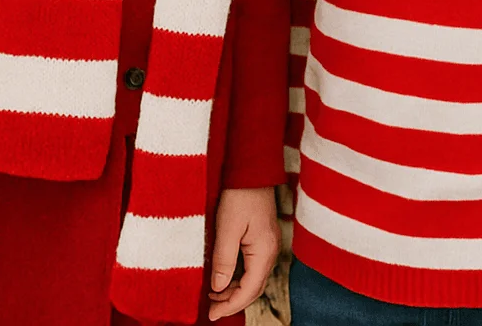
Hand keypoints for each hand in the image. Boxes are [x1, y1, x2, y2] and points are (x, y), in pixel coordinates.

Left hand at [208, 186, 280, 320]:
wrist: (251, 169)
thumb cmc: (239, 195)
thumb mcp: (227, 228)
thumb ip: (224, 260)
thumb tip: (219, 289)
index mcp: (264, 252)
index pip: (248, 291)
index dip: (230, 306)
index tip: (211, 314)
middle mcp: (271, 252)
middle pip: (254, 289)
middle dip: (233, 302)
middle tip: (211, 309)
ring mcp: (268, 245)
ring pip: (253, 279)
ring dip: (235, 291)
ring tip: (213, 295)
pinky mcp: (263, 238)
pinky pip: (252, 267)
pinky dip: (239, 278)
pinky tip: (224, 277)